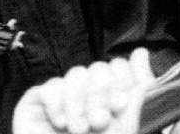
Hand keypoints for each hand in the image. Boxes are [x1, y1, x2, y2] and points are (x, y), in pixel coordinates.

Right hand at [12, 48, 153, 133]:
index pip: (119, 68)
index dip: (122, 81)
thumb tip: (142, 52)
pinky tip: (60, 123)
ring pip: (76, 74)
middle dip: (100, 96)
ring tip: (78, 129)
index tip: (121, 105)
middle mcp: (89, 96)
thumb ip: (138, 92)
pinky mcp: (37, 102)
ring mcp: (63, 97)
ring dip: (79, 103)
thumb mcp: (127, 128)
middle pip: (98, 69)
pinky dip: (57, 104)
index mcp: (113, 101)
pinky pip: (50, 86)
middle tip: (99, 122)